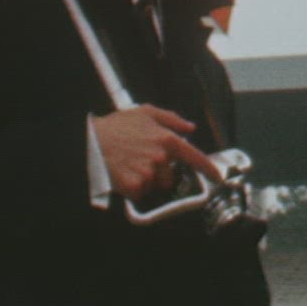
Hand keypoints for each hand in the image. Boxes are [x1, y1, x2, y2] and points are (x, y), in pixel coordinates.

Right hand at [93, 105, 224, 199]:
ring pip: (153, 185)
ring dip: (144, 180)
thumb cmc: (116, 126)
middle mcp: (161, 157)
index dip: (207, 168)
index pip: (193, 156)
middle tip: (140, 161)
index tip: (216, 176)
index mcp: (166, 139)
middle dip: (158, 173)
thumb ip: (171, 119)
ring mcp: (148, 172)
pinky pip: (139, 193)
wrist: (90, 141)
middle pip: (169, 177)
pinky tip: (122, 174)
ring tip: (128, 165)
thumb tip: (190, 127)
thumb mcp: (144, 112)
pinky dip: (131, 188)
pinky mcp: (135, 186)